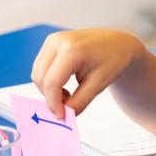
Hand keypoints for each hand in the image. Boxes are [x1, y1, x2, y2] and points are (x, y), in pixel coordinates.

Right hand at [31, 29, 145, 117]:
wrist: (118, 43)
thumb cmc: (113, 60)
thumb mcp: (98, 85)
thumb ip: (79, 102)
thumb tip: (62, 115)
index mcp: (72, 49)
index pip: (51, 82)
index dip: (53, 103)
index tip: (61, 116)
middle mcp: (57, 41)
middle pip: (39, 77)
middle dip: (50, 96)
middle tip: (68, 105)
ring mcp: (52, 39)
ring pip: (37, 72)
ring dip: (48, 89)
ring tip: (69, 93)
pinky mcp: (50, 42)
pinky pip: (41, 66)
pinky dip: (48, 80)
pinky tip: (65, 83)